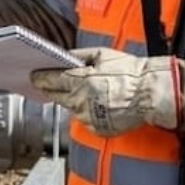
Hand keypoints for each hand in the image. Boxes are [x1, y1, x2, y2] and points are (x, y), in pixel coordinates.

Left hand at [30, 48, 179, 135]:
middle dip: (53, 89)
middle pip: (57, 96)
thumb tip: (62, 55)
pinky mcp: (97, 129)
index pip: (52, 80)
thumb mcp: (102, 55)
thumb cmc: (129, 72)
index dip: (40, 78)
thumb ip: (79, 55)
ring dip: (73, 100)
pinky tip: (99, 102)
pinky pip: (85, 118)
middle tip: (51, 83)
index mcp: (81, 81)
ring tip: (88, 90)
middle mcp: (81, 101)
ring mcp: (89, 117)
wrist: (151, 94)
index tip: (33, 77)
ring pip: (71, 108)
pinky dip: (87, 111)